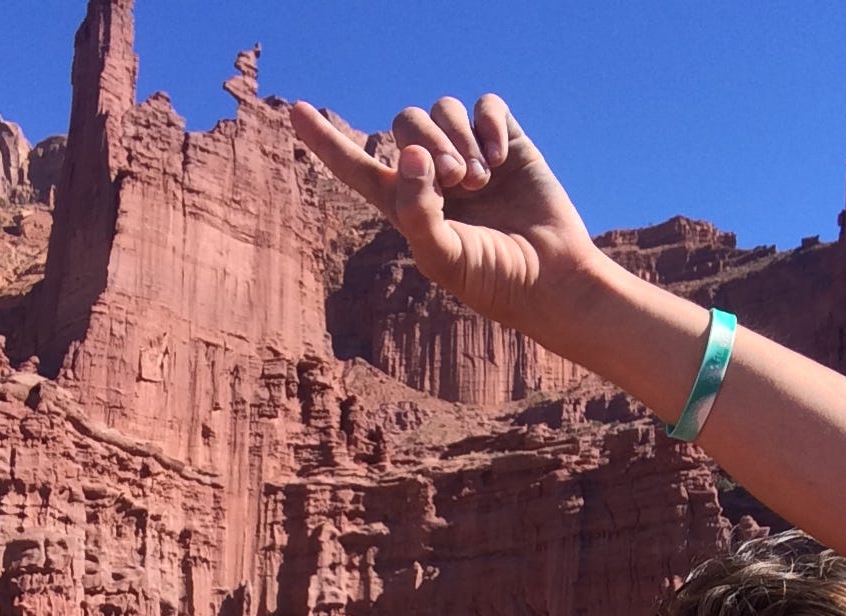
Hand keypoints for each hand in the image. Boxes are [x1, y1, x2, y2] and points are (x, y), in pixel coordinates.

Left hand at [290, 95, 598, 340]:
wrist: (549, 277)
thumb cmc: (493, 278)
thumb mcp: (443, 256)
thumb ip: (417, 209)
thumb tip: (410, 155)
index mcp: (406, 205)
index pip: (356, 166)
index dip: (326, 140)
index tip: (296, 110)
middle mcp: (433, 175)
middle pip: (405, 124)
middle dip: (426, 144)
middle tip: (455, 182)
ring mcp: (469, 155)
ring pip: (443, 110)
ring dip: (457, 140)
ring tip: (479, 181)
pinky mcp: (505, 143)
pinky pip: (485, 106)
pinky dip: (487, 126)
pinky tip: (498, 161)